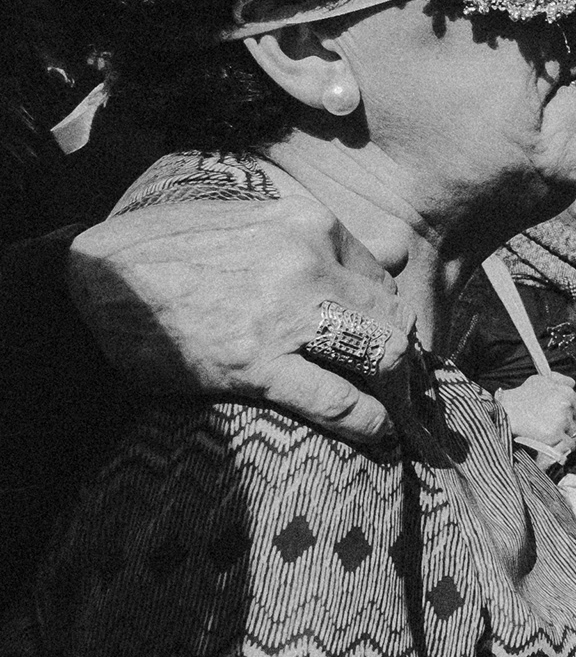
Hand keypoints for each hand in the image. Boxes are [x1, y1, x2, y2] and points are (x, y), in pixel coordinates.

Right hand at [67, 158, 415, 446]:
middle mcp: (307, 263)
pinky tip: (377, 434)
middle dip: (397, 351)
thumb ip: (324, 240)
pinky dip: (368, 422)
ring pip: (380, 353)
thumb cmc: (172, 252)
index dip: (385, 312)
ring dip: (392, 385)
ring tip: (389, 405)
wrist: (94, 280)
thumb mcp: (252, 222)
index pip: (382, 275)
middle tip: (391, 378)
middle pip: (391, 315)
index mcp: (308, 223)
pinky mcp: (257, 365)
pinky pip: (338, 400)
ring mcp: (285, 314)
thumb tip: (399, 251)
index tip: (378, 336)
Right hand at [498, 373, 575, 466]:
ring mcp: (561, 420)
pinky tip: (557, 448)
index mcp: (567, 392)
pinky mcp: (554, 434)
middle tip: (575, 439)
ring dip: (570, 441)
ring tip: (561, 444)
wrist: (503, 412)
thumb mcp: (539, 381)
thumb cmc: (519, 397)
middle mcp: (567, 404)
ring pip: (575, 435)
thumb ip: (559, 379)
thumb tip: (574, 383)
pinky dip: (564, 449)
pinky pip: (567, 446)